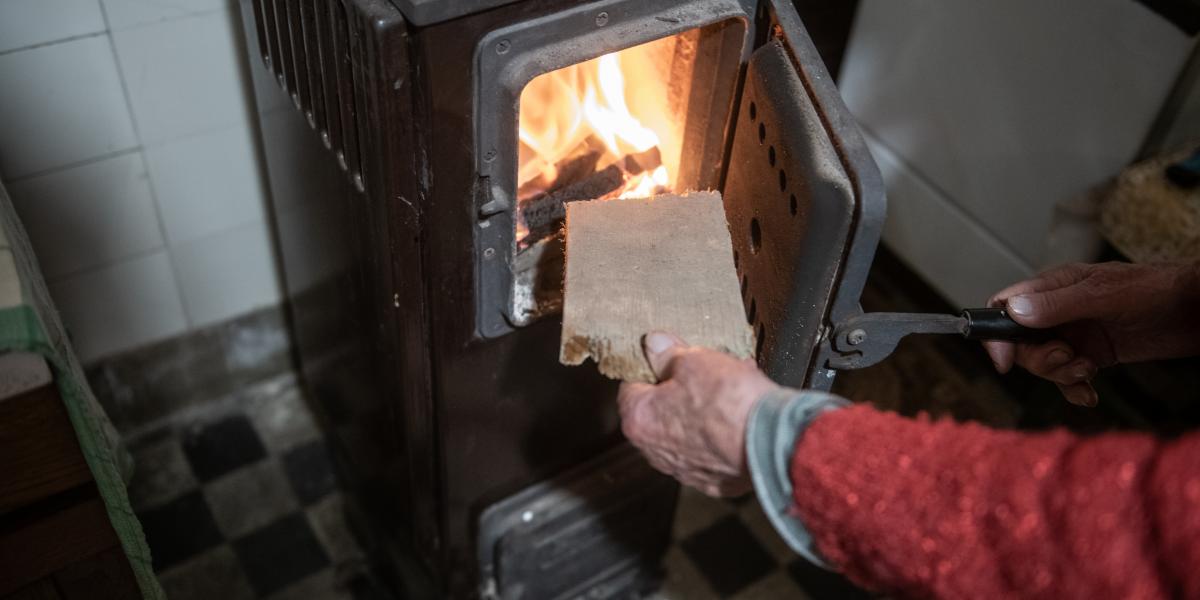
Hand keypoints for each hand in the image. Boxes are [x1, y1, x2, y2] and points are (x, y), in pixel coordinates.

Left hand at [617, 331, 779, 496]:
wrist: (773, 442)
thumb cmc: (730, 404)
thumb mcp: (694, 361)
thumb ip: (668, 353)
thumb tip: (655, 345)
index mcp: (639, 420)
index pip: (630, 385)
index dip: (652, 367)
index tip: (668, 357)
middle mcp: (656, 452)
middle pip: (660, 410)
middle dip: (682, 389)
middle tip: (705, 371)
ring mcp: (686, 470)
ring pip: (688, 430)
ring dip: (704, 410)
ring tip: (731, 387)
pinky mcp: (716, 481)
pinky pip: (712, 450)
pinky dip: (722, 433)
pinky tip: (740, 414)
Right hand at [984, 261, 1199, 405]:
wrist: (1195, 310)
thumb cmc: (1156, 290)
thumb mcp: (1105, 295)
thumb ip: (1059, 303)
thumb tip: (1014, 312)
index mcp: (1053, 287)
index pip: (1005, 308)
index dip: (997, 335)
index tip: (1005, 361)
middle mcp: (1058, 311)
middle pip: (1022, 343)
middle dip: (1040, 360)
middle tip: (1069, 360)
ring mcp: (1076, 333)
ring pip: (1045, 362)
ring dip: (1062, 375)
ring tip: (1089, 371)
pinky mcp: (1094, 353)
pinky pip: (1069, 377)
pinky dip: (1075, 389)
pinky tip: (1090, 395)